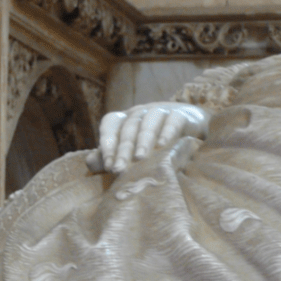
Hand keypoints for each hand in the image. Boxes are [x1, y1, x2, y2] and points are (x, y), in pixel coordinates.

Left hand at [86, 102, 207, 173]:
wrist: (190, 129)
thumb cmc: (154, 144)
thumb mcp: (131, 151)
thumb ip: (111, 156)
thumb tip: (90, 162)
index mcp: (125, 119)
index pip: (110, 125)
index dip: (107, 143)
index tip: (107, 165)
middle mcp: (140, 112)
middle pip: (128, 127)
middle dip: (123, 149)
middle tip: (119, 169)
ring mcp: (161, 111)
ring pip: (148, 122)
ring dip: (143, 139)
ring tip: (139, 157)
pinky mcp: (181, 114)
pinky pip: (173, 120)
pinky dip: (167, 131)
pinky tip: (163, 144)